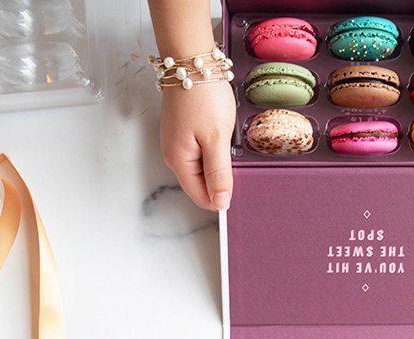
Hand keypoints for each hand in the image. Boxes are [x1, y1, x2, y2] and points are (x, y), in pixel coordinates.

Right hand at [159, 82, 236, 210]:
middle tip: (234, 152)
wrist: (191, 62)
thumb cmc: (202, 97)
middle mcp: (174, 155)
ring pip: (202, 166)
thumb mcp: (217, 139)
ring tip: (227, 138)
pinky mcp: (183, 131)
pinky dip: (214, 146)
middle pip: (201, 184)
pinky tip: (221, 131)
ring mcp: (177, 142)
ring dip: (219, 160)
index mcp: (179, 162)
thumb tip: (220, 202)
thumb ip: (218, 173)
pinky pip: (201, 150)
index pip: (202, 197)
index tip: (239, 183)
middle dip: (221, 177)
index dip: (222, 197)